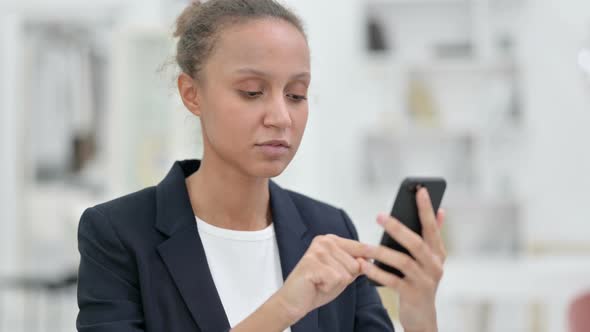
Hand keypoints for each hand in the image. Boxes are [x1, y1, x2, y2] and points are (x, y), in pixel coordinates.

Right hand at [272, 234, 370, 323]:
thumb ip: (356, 266)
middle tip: (327, 279)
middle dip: (345, 278)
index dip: (370, 255)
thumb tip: (369, 259)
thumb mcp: (343, 275)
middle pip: (355, 264)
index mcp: (332, 240)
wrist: (295, 301)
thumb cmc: (317, 286)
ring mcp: (317, 251)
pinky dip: (328, 287)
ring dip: (336, 284)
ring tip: (322, 281)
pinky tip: (317, 284)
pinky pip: (335, 279)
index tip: (379, 252)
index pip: (359, 247)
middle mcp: (324, 241)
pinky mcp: (311, 263)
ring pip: (346, 273)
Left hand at [360, 188, 445, 331]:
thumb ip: (433, 236)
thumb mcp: (430, 259)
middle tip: (379, 215)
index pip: (432, 227)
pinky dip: (377, 273)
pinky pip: (392, 281)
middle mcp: (434, 265)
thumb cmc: (421, 281)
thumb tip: (440, 210)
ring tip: (364, 246)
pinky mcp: (412, 294)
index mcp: (438, 253)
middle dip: (398, 228)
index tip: (420, 190)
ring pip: (402, 262)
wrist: (422, 316)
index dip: (426, 209)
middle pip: (416, 243)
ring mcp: (424, 281)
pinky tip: (364, 265)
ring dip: (381, 252)